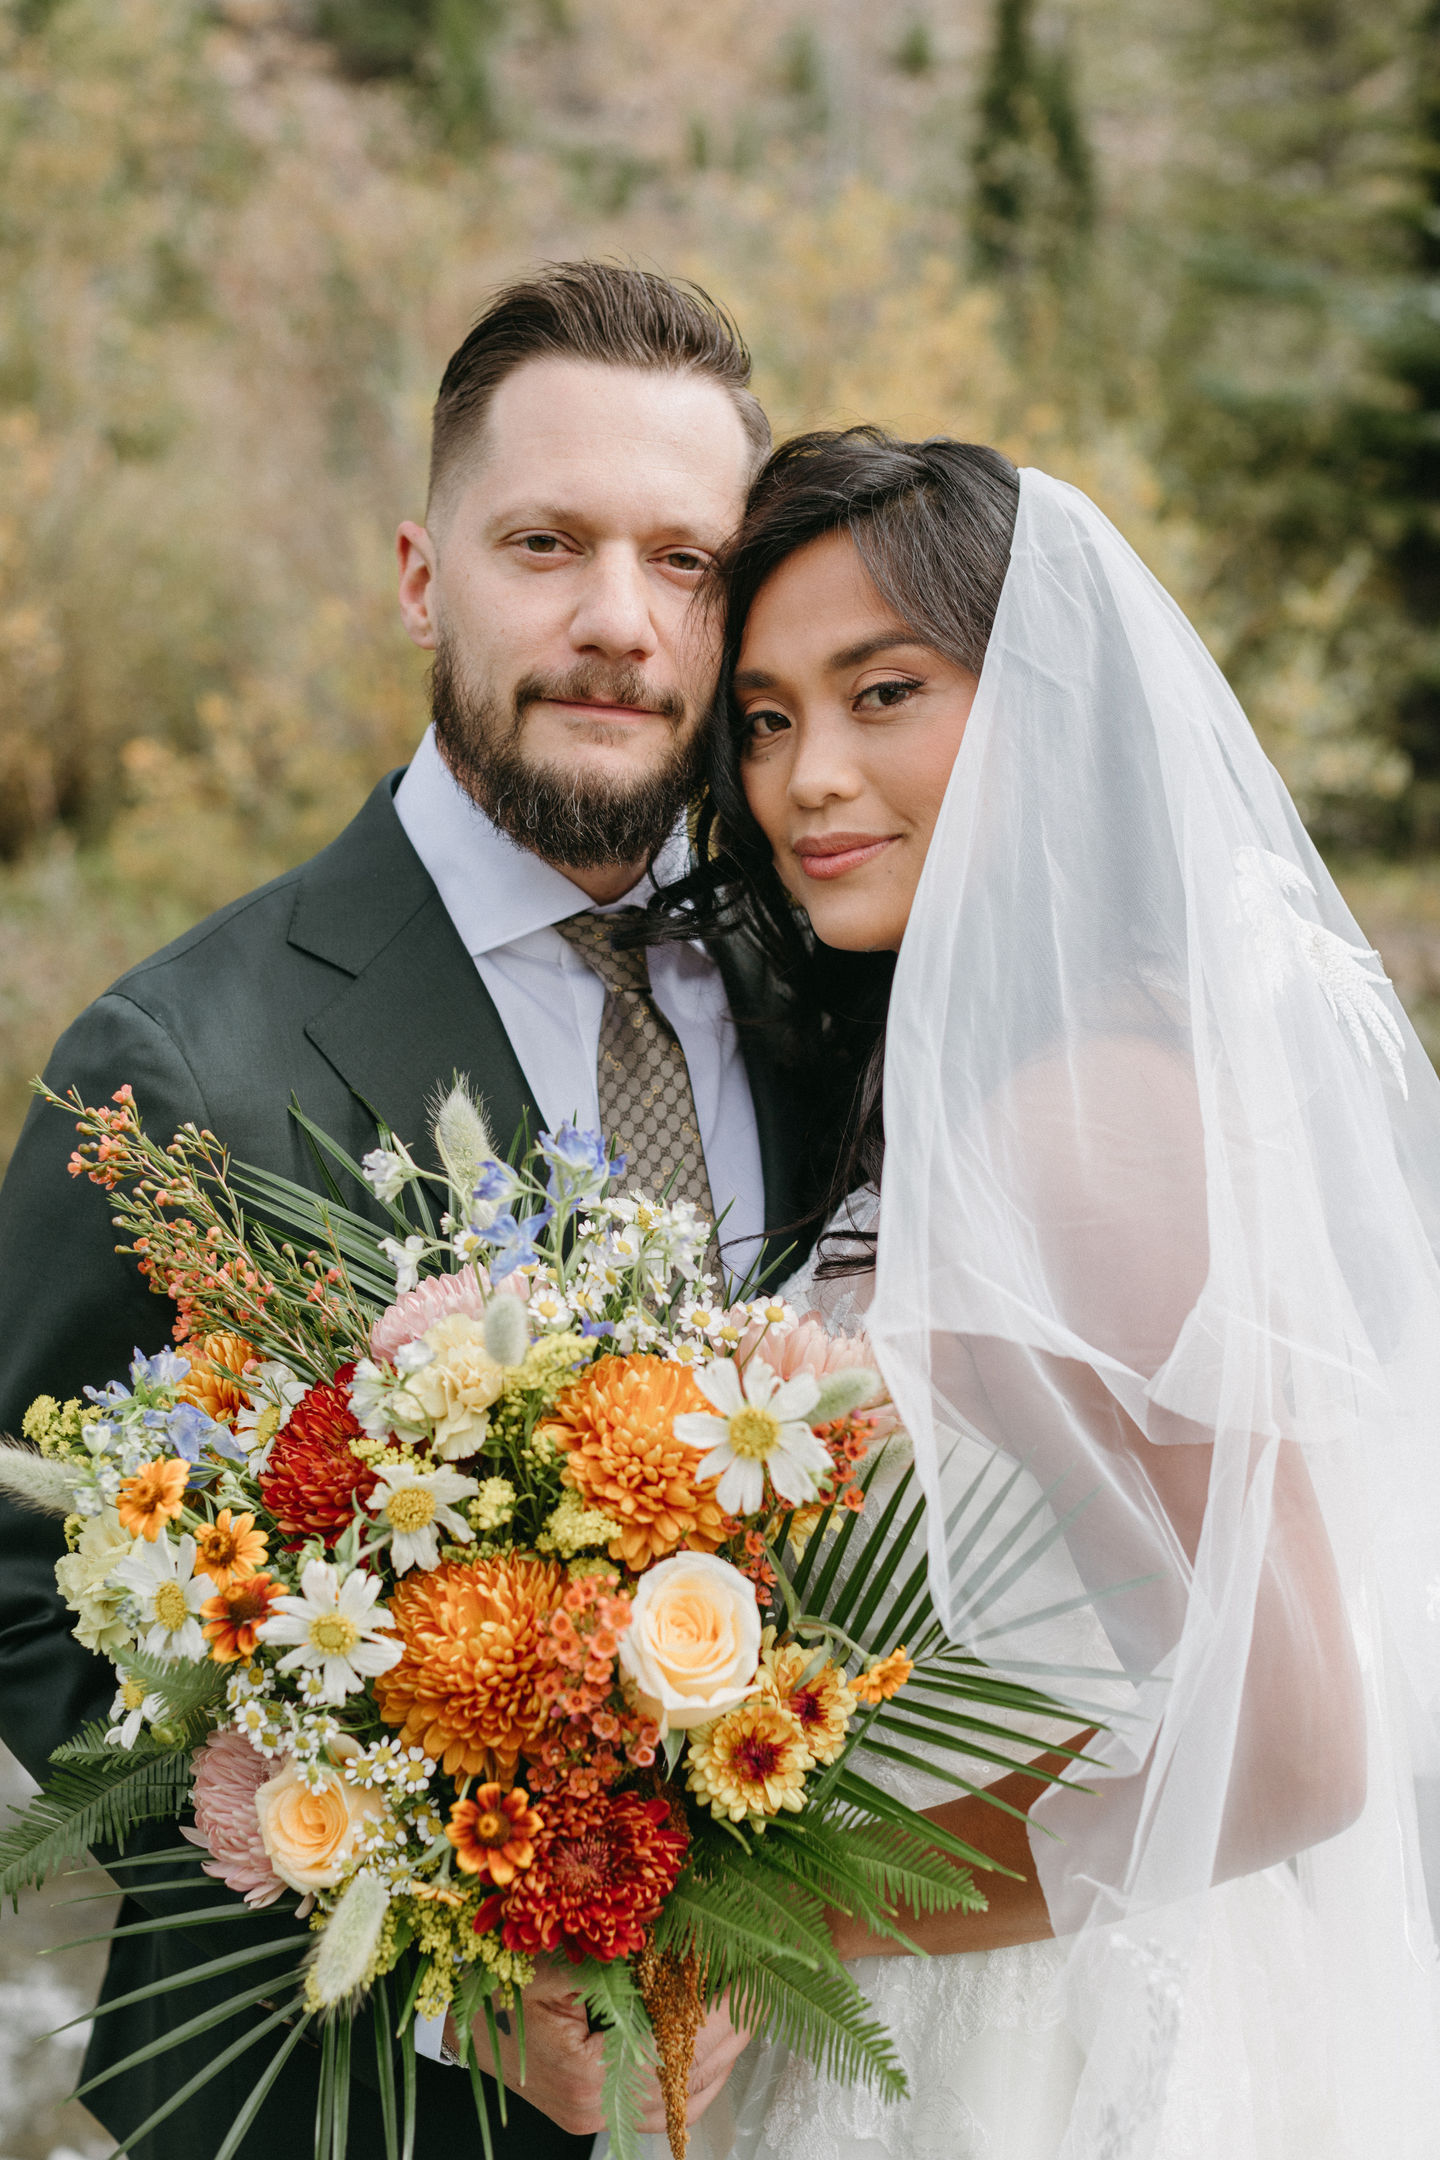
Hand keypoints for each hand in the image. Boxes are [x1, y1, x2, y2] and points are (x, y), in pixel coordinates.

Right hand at [449, 1964, 750, 2136]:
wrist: (460, 2018)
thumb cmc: (497, 1984)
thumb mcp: (552, 1959)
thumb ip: (611, 1953)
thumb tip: (674, 1929)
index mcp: (585, 2072)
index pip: (675, 2048)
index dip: (717, 2013)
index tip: (749, 1977)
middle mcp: (593, 2107)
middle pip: (685, 2081)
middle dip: (729, 2032)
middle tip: (759, 1988)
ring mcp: (594, 2115)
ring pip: (679, 2101)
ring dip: (717, 2056)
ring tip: (744, 2009)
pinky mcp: (595, 2111)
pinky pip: (661, 2107)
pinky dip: (693, 2077)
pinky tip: (714, 2042)